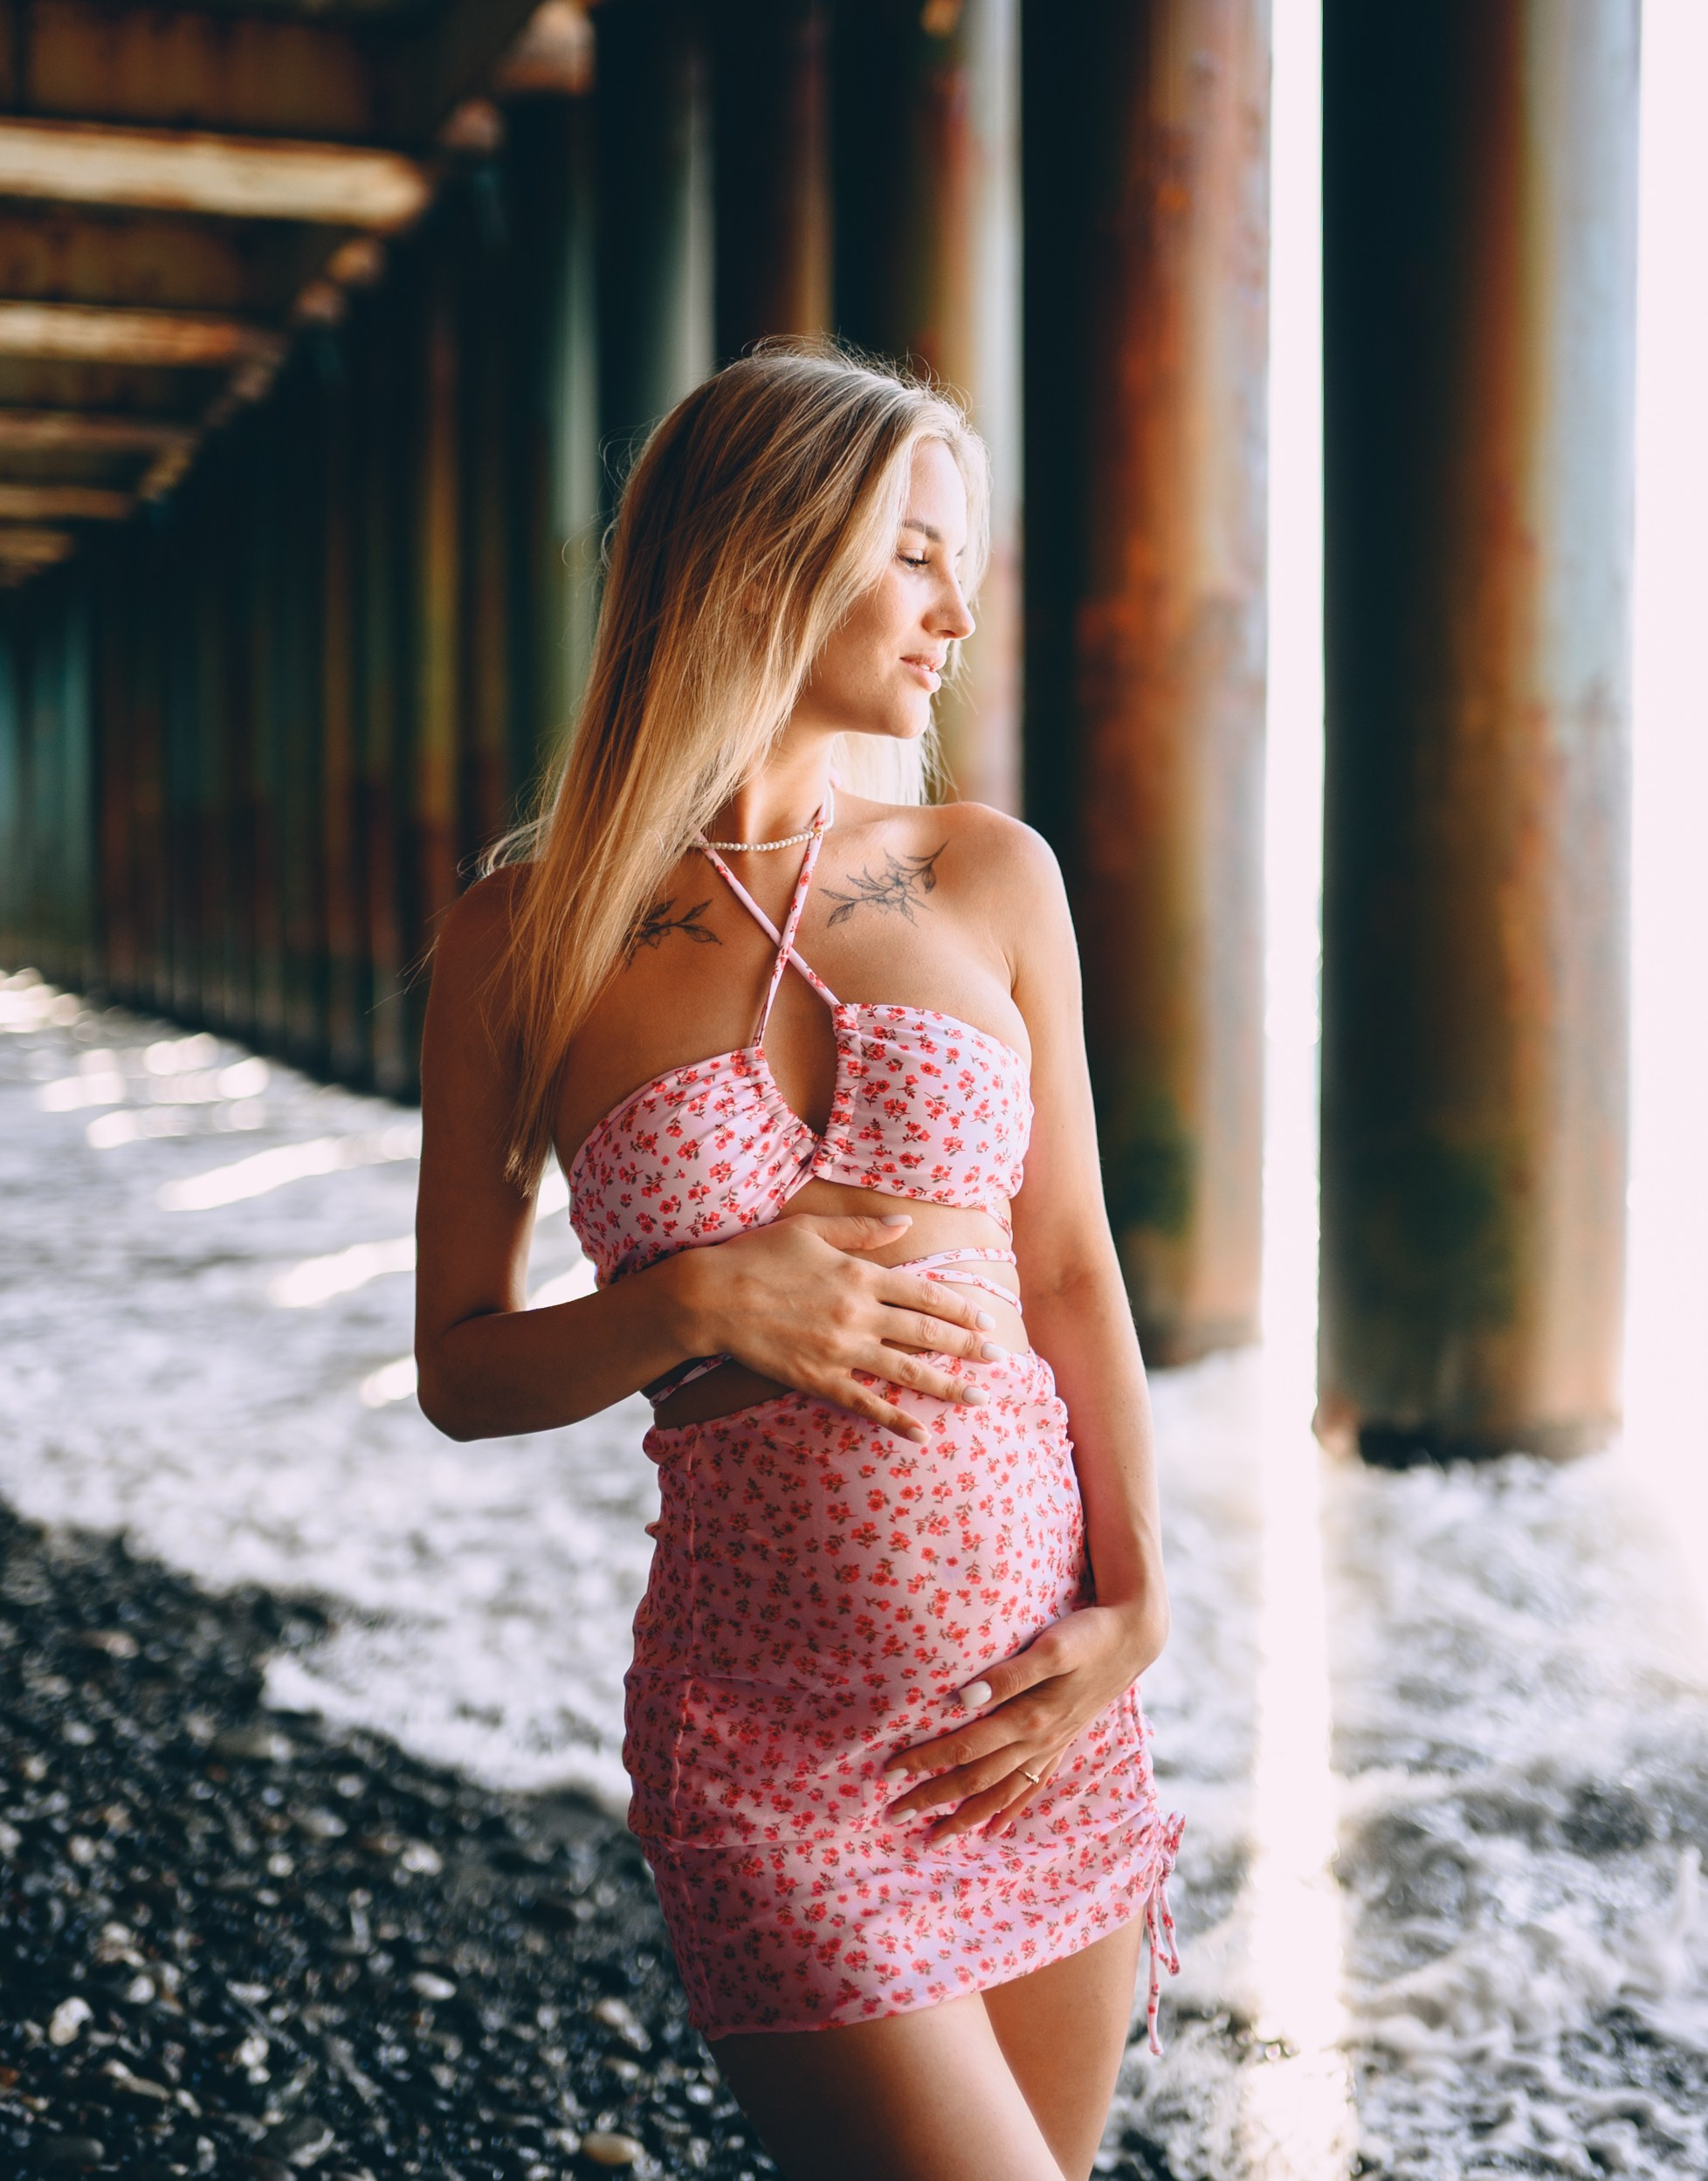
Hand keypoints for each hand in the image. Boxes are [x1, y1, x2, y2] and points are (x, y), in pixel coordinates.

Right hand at [674, 1211, 1008, 1443]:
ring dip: (948, 1385)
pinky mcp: (819, 1379)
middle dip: (967, 1347)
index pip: (924, 1293)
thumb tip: (906, 1222)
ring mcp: (840, 1349)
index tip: (984, 1320)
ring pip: (906, 1371)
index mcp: (860, 1275)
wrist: (710, 1297)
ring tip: (980, 1397)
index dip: (958, 1308)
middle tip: (999, 1358)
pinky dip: (896, 1420)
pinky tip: (923, 1434)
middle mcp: (858, 1313)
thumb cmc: (757, 1256)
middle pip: (926, 1332)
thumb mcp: (811, 1230)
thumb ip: (862, 1230)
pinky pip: (866, 1403)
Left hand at [882, 1598, 1165, 1840]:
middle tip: (893, 1816)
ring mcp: (1052, 1745)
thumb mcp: (1052, 1646)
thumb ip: (1009, 1675)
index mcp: (1030, 1718)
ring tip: (934, 1838)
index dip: (925, 1761)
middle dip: (934, 1800)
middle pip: (976, 1779)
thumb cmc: (1088, 1634)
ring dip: (966, 1817)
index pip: (965, 1748)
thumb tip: (962, 1700)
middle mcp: (1039, 1741)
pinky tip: (993, 1829)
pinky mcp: (1062, 1741)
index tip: (889, 1772)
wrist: (1133, 1637)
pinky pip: (1032, 1787)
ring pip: (1002, 1793)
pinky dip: (1010, 1811)